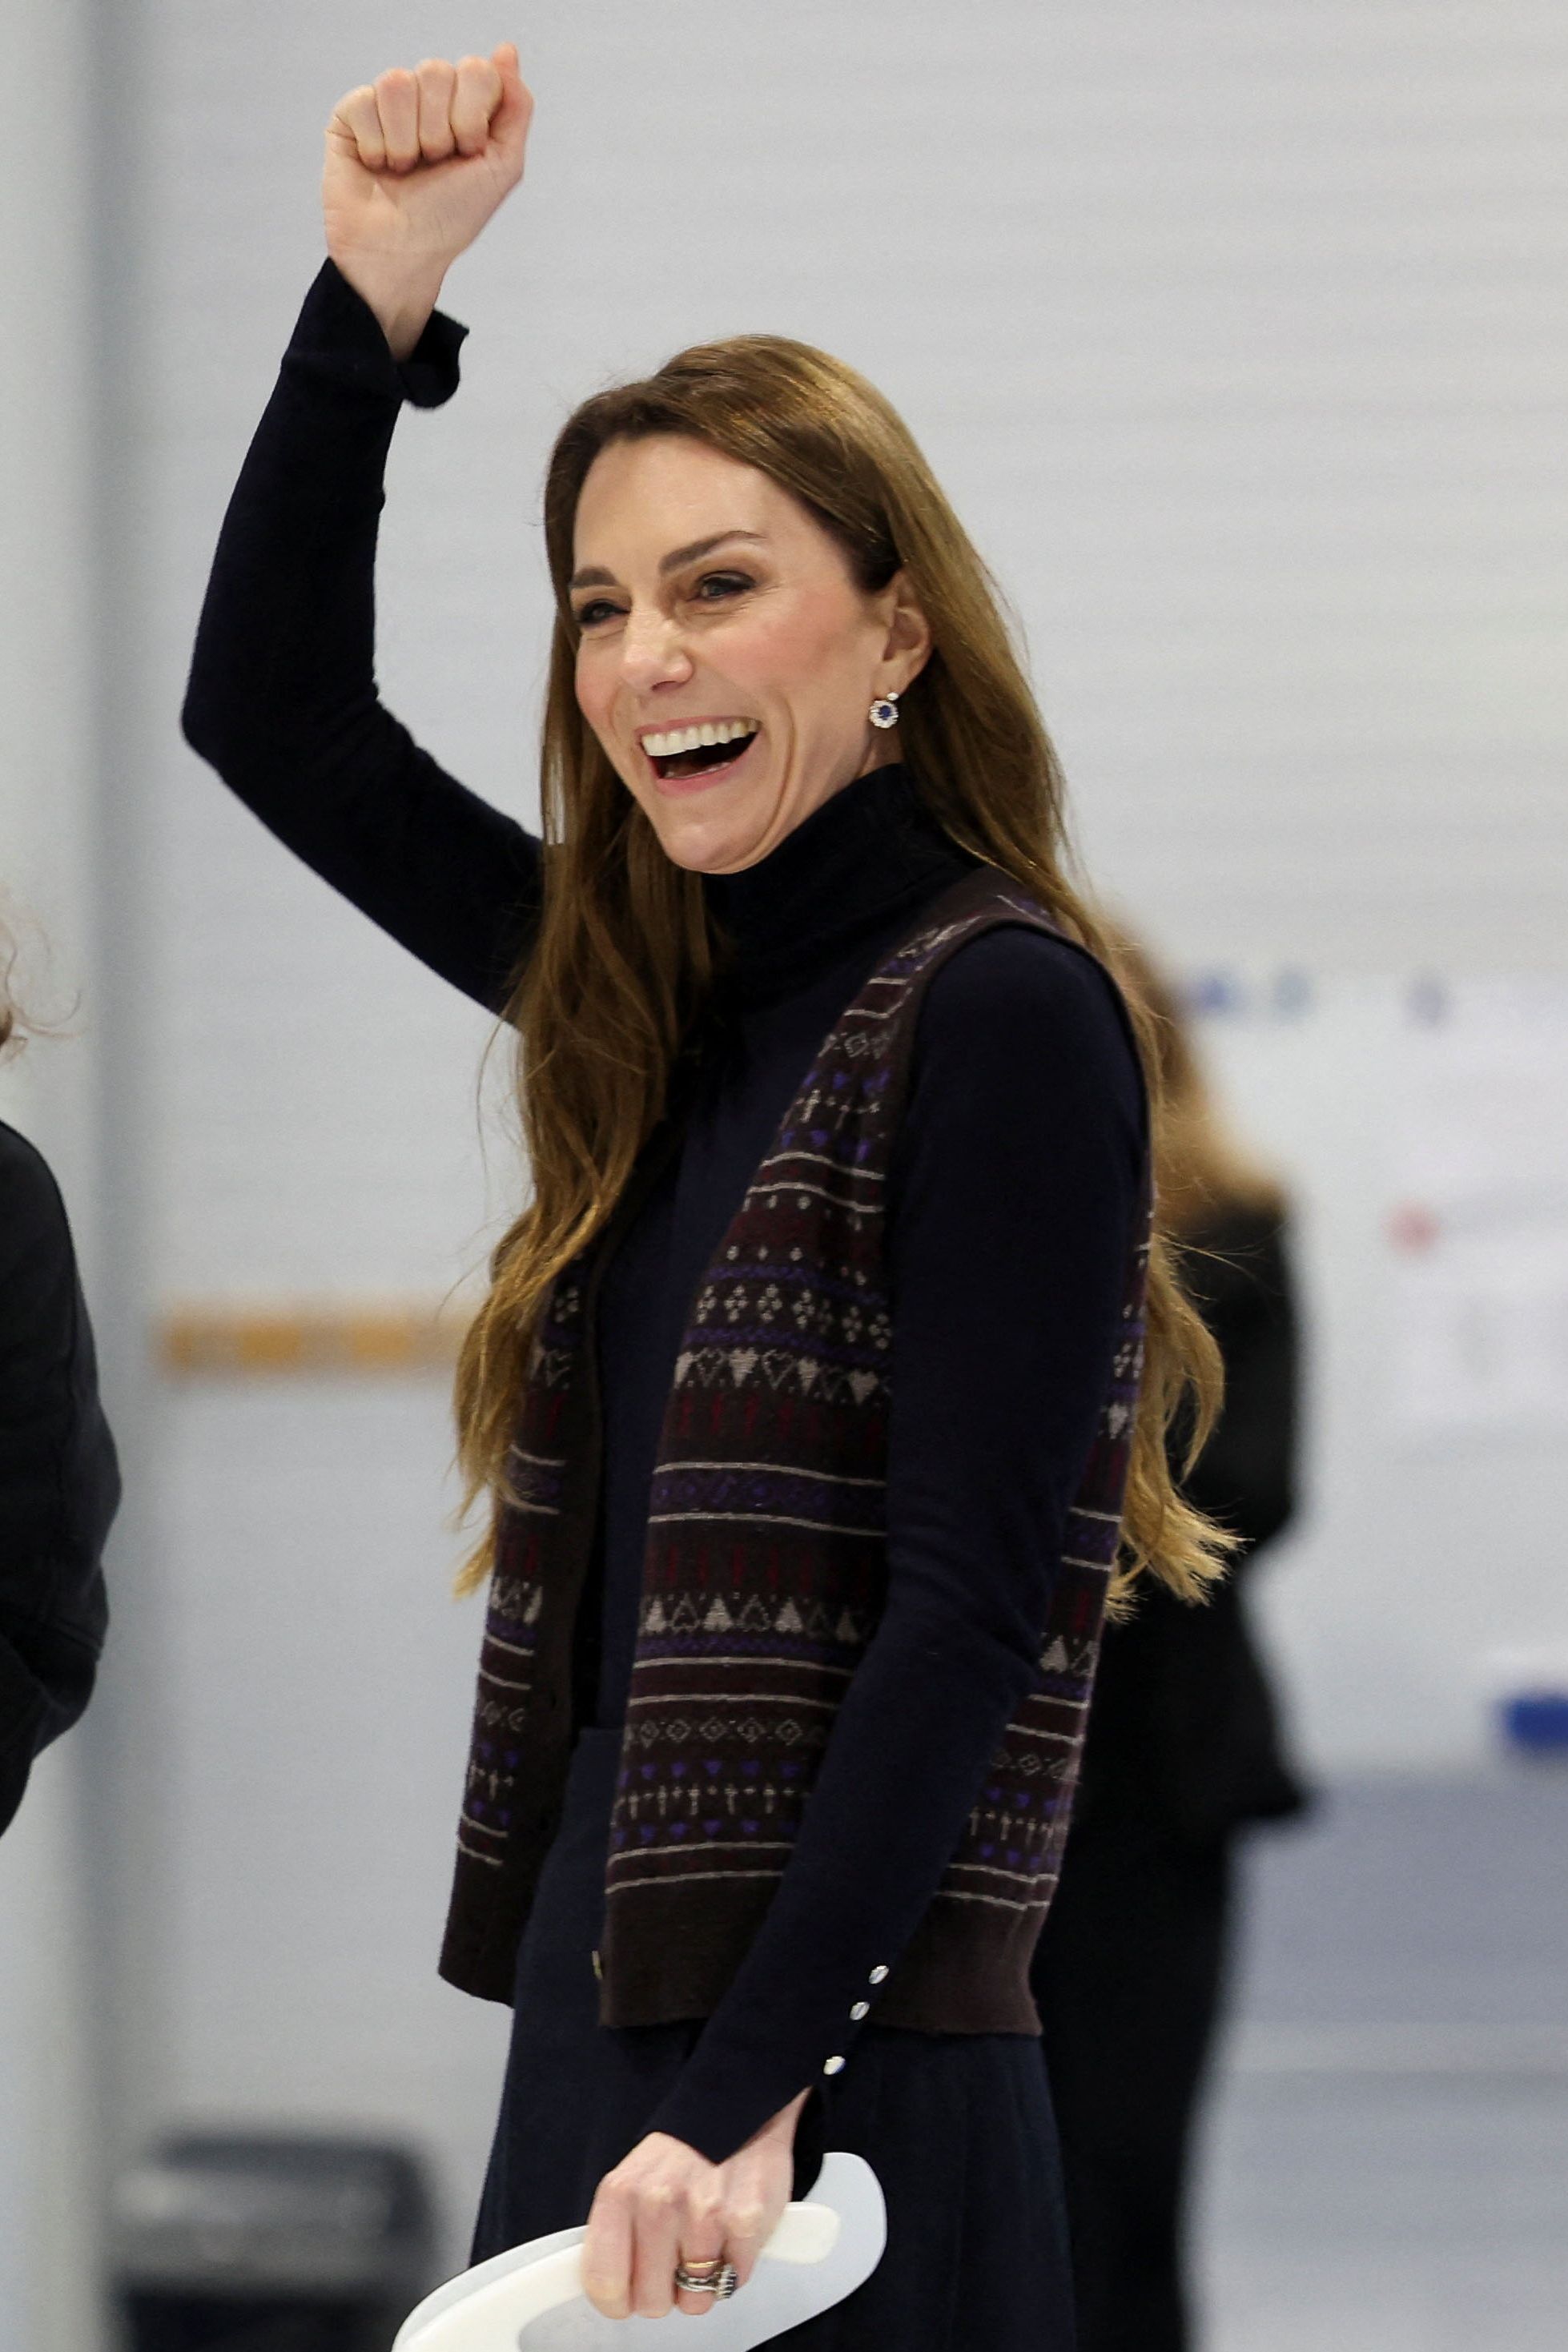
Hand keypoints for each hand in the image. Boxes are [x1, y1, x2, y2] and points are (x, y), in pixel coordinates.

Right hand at [322, 45, 532, 358]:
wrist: (402, 253)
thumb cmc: (451, 217)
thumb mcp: (501, 167)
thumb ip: (515, 107)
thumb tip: (506, 50)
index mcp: (464, 105)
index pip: (476, 70)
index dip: (473, 115)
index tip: (468, 152)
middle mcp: (427, 98)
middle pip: (437, 71)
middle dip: (440, 131)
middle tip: (433, 165)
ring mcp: (387, 104)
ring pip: (398, 81)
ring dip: (407, 141)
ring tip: (404, 169)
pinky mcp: (351, 115)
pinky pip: (365, 101)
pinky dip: (376, 145)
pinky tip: (376, 166)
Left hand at [580, 2090, 808, 2319]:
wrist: (737, 2108)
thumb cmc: (682, 2153)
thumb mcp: (632, 2180)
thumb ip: (616, 2233)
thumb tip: (605, 2288)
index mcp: (621, 2194)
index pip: (604, 2283)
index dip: (617, 2300)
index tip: (628, 2296)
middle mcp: (658, 2204)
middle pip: (651, 2302)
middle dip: (666, 2290)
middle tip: (677, 2260)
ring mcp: (704, 2214)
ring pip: (695, 2300)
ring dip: (704, 2280)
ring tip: (707, 2240)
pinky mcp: (745, 2221)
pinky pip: (734, 2281)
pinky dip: (736, 2266)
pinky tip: (732, 2232)